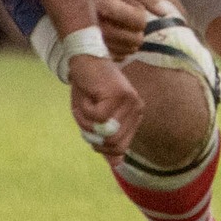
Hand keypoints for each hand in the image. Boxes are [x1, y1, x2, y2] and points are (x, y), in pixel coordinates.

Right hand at [68, 52, 142, 166]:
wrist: (84, 57)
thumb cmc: (87, 87)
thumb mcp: (94, 117)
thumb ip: (105, 137)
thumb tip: (117, 163)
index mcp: (134, 116)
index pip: (120, 148)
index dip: (99, 145)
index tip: (89, 129)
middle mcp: (137, 109)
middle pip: (112, 142)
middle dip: (91, 133)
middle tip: (84, 114)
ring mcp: (129, 101)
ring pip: (104, 131)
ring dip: (86, 120)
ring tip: (85, 102)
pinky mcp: (118, 95)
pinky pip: (97, 117)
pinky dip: (84, 108)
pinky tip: (87, 93)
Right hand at [88, 0, 153, 57]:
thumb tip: (163, 14)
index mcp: (106, 8)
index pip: (139, 22)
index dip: (140, 12)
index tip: (129, 3)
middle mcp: (97, 27)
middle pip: (135, 39)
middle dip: (136, 27)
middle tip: (125, 13)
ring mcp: (92, 40)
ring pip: (128, 50)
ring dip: (129, 37)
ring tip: (117, 22)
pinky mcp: (90, 48)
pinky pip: (117, 57)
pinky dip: (121, 48)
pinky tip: (114, 33)